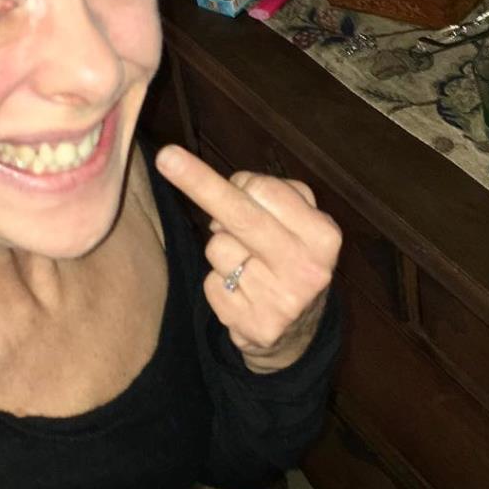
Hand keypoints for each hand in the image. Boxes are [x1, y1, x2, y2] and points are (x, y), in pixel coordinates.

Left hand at [155, 144, 340, 372]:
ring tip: (246, 264)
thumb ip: (273, 196)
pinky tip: (242, 291)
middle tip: (165, 157)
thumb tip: (225, 189)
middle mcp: (306, 269)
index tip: (234, 183)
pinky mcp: (255, 326)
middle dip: (199, 183)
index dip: (242, 184)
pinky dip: (219, 282)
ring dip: (222, 249)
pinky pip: (212, 283)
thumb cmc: (291, 256)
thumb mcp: (302, 222)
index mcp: (323, 236)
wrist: (299, 330)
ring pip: (218, 249)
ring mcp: (281, 301)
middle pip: (241, 215)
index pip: (265, 190)